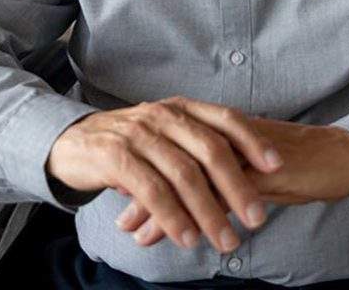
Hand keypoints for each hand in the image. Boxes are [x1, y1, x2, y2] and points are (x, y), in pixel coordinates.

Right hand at [46, 97, 282, 252]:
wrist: (71, 142)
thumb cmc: (130, 144)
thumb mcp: (166, 135)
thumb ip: (197, 147)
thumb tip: (243, 172)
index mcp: (182, 107)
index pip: (226, 119)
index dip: (254, 141)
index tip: (277, 166)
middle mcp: (165, 115)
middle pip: (211, 150)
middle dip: (238, 186)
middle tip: (257, 218)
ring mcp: (141, 134)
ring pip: (184, 174)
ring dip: (209, 212)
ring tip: (226, 240)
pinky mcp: (117, 157)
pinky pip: (153, 191)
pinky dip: (174, 218)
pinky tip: (188, 238)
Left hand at [115, 117, 348, 243]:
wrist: (343, 156)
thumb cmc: (305, 162)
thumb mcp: (260, 167)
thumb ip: (230, 174)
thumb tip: (201, 194)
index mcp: (229, 130)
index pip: (179, 147)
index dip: (152, 169)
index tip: (125, 191)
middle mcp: (231, 136)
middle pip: (176, 160)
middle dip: (146, 189)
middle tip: (121, 216)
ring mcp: (244, 151)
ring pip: (190, 176)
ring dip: (161, 205)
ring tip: (136, 231)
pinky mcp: (259, 171)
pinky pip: (219, 193)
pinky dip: (193, 213)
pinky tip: (178, 232)